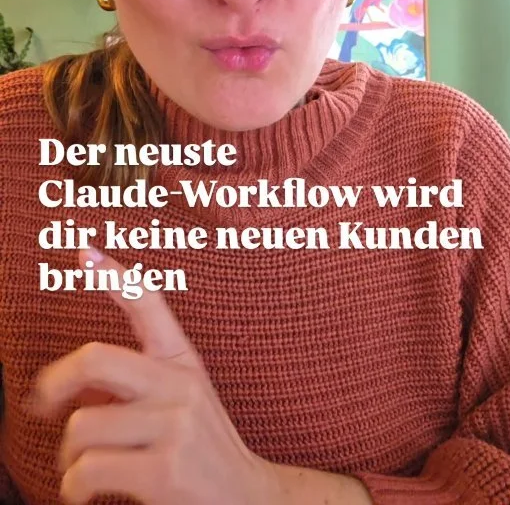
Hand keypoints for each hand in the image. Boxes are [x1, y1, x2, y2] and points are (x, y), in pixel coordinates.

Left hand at [32, 248, 279, 504]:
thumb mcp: (181, 405)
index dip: (115, 275)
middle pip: (96, 358)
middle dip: (54, 383)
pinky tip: (87, 493)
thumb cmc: (203, 454)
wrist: (249, 500)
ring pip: (83, 426)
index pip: (150, 304)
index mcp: (183, 363)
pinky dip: (75, 489)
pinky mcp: (164, 470)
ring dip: (68, 458)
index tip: (84, 250)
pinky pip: (88, 471)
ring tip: (81, 470)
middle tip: (40, 404)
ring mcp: (174, 426)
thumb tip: (74, 386)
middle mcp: (180, 386)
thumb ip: (137, 385)